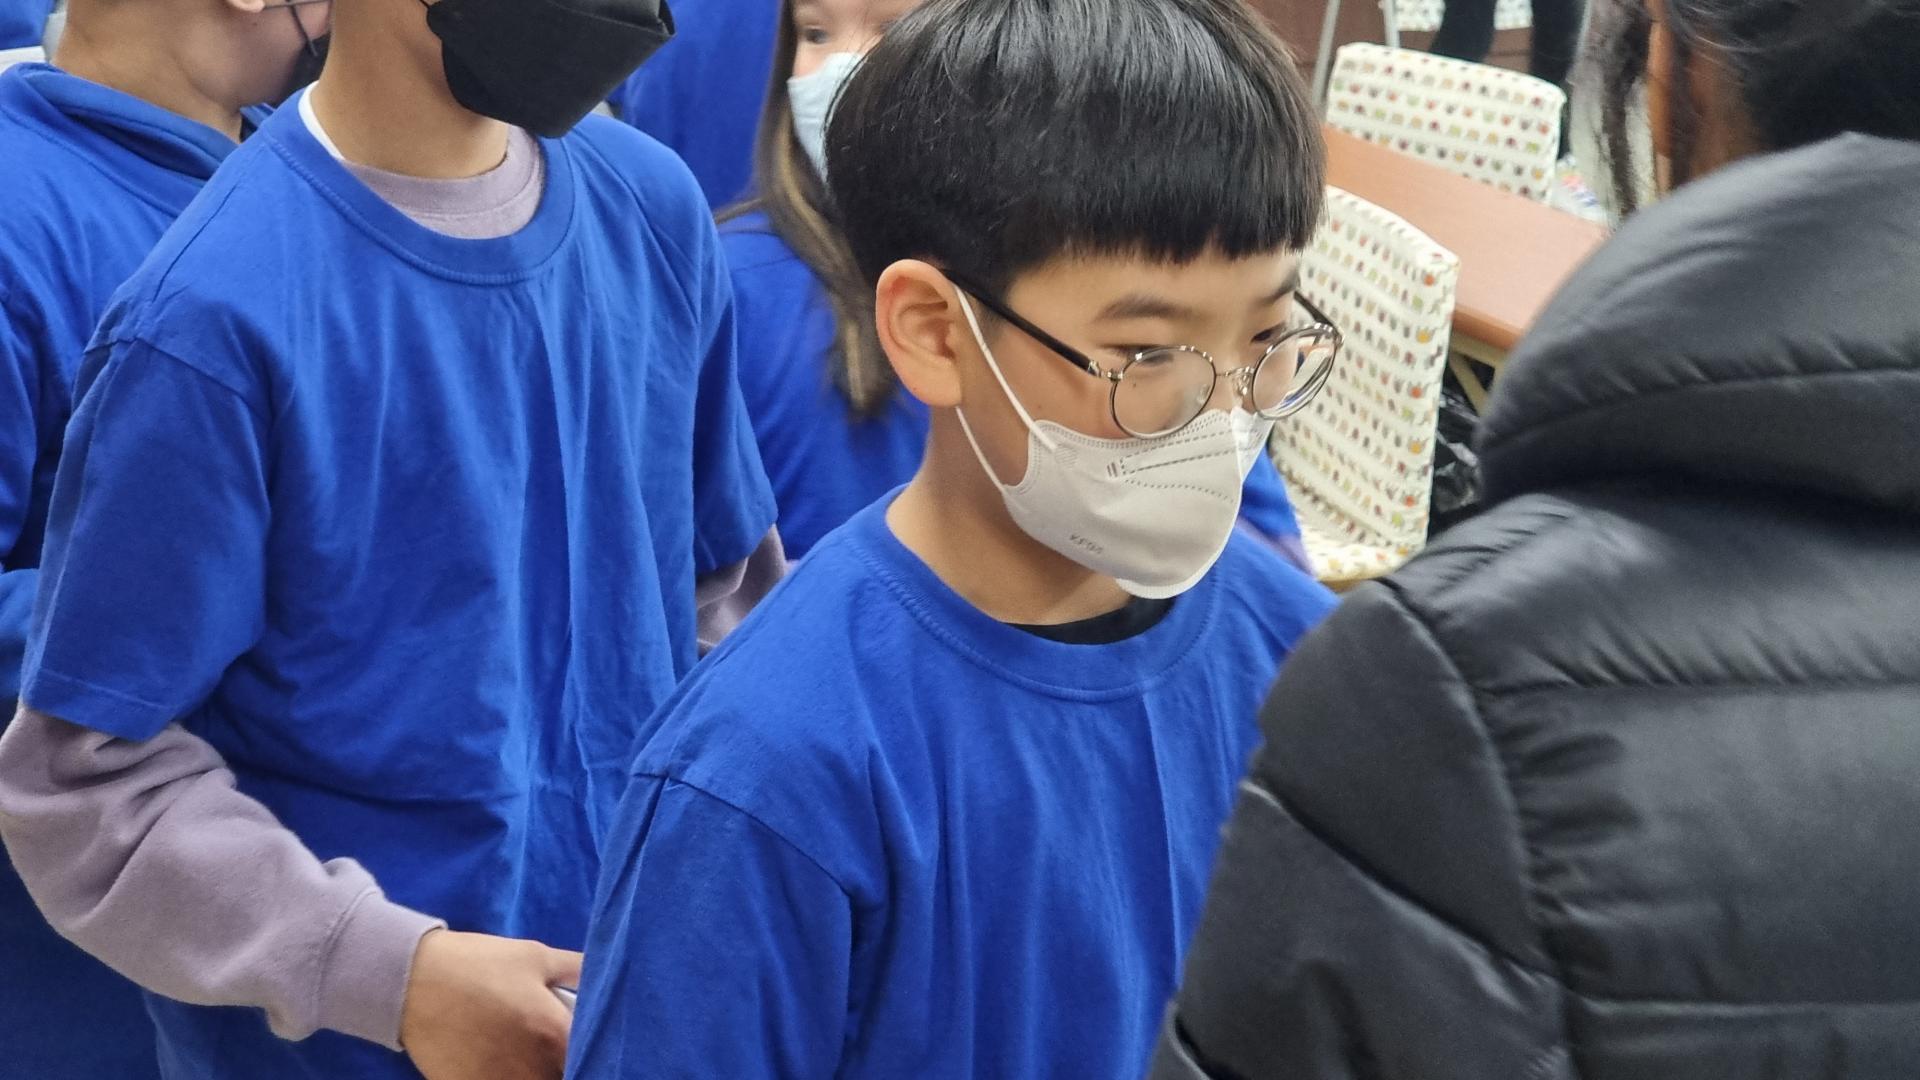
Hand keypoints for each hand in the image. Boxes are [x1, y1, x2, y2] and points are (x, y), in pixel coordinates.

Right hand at [400, 928, 584, 1079]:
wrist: (411, 980)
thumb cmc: (477, 964)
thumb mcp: (534, 956)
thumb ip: (576, 969)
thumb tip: (605, 975)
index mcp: (554, 1032)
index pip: (593, 1059)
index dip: (596, 1052)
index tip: (591, 1044)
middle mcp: (532, 1068)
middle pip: (565, 1077)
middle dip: (566, 1065)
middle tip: (556, 1048)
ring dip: (537, 1074)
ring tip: (526, 1054)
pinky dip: (506, 1079)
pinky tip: (501, 1064)